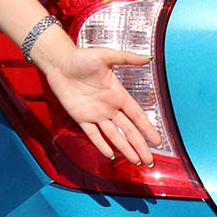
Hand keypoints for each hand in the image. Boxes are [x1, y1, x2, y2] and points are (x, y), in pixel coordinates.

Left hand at [33, 36, 162, 165]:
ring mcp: (95, 113)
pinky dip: (101, 144)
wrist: (59, 62)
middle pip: (128, 130)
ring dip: (125, 148)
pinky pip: (93, 134)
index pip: (137, 115)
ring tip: (136, 161)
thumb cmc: (81, 57)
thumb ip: (126, 58)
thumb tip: (148, 58)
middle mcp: (109, 107)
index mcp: (118, 94)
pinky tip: (110, 154)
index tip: (158, 141)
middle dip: (140, 145)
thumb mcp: (105, 55)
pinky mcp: (80, 117)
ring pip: (113, 135)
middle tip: (150, 160)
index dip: (147, 128)